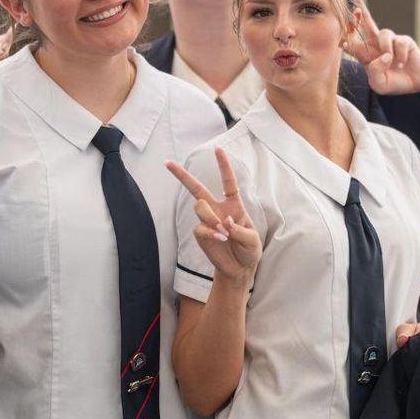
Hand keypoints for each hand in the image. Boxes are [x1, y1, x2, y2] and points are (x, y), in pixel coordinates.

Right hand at [165, 147, 260, 284]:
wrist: (239, 269)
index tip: (217, 149)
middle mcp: (218, 209)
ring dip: (210, 216)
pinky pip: (199, 227)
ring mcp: (207, 221)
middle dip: (181, 175)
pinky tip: (220, 238)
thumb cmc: (249, 250)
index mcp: (234, 205)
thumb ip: (240, 230)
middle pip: (197, 188)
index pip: (228, 182)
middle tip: (167, 163)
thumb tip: (225, 222)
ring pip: (199, 206)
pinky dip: (210, 231)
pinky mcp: (200, 234)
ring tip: (223, 232)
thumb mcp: (252, 239)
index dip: (223, 165)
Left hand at [345, 1, 419, 94]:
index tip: (340, 35)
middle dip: (361, 12)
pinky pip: (399, 42)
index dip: (345, 36)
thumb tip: (384, 56)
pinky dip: (400, 55)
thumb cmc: (393, 84)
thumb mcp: (379, 84)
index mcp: (365, 54)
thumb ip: (375, 71)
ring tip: (391, 63)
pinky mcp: (404, 41)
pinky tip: (402, 64)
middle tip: (356, 1)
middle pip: (366, 23)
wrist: (413, 87)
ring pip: (383, 34)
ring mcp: (391, 41)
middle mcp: (376, 44)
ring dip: (386, 49)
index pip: (351, 42)